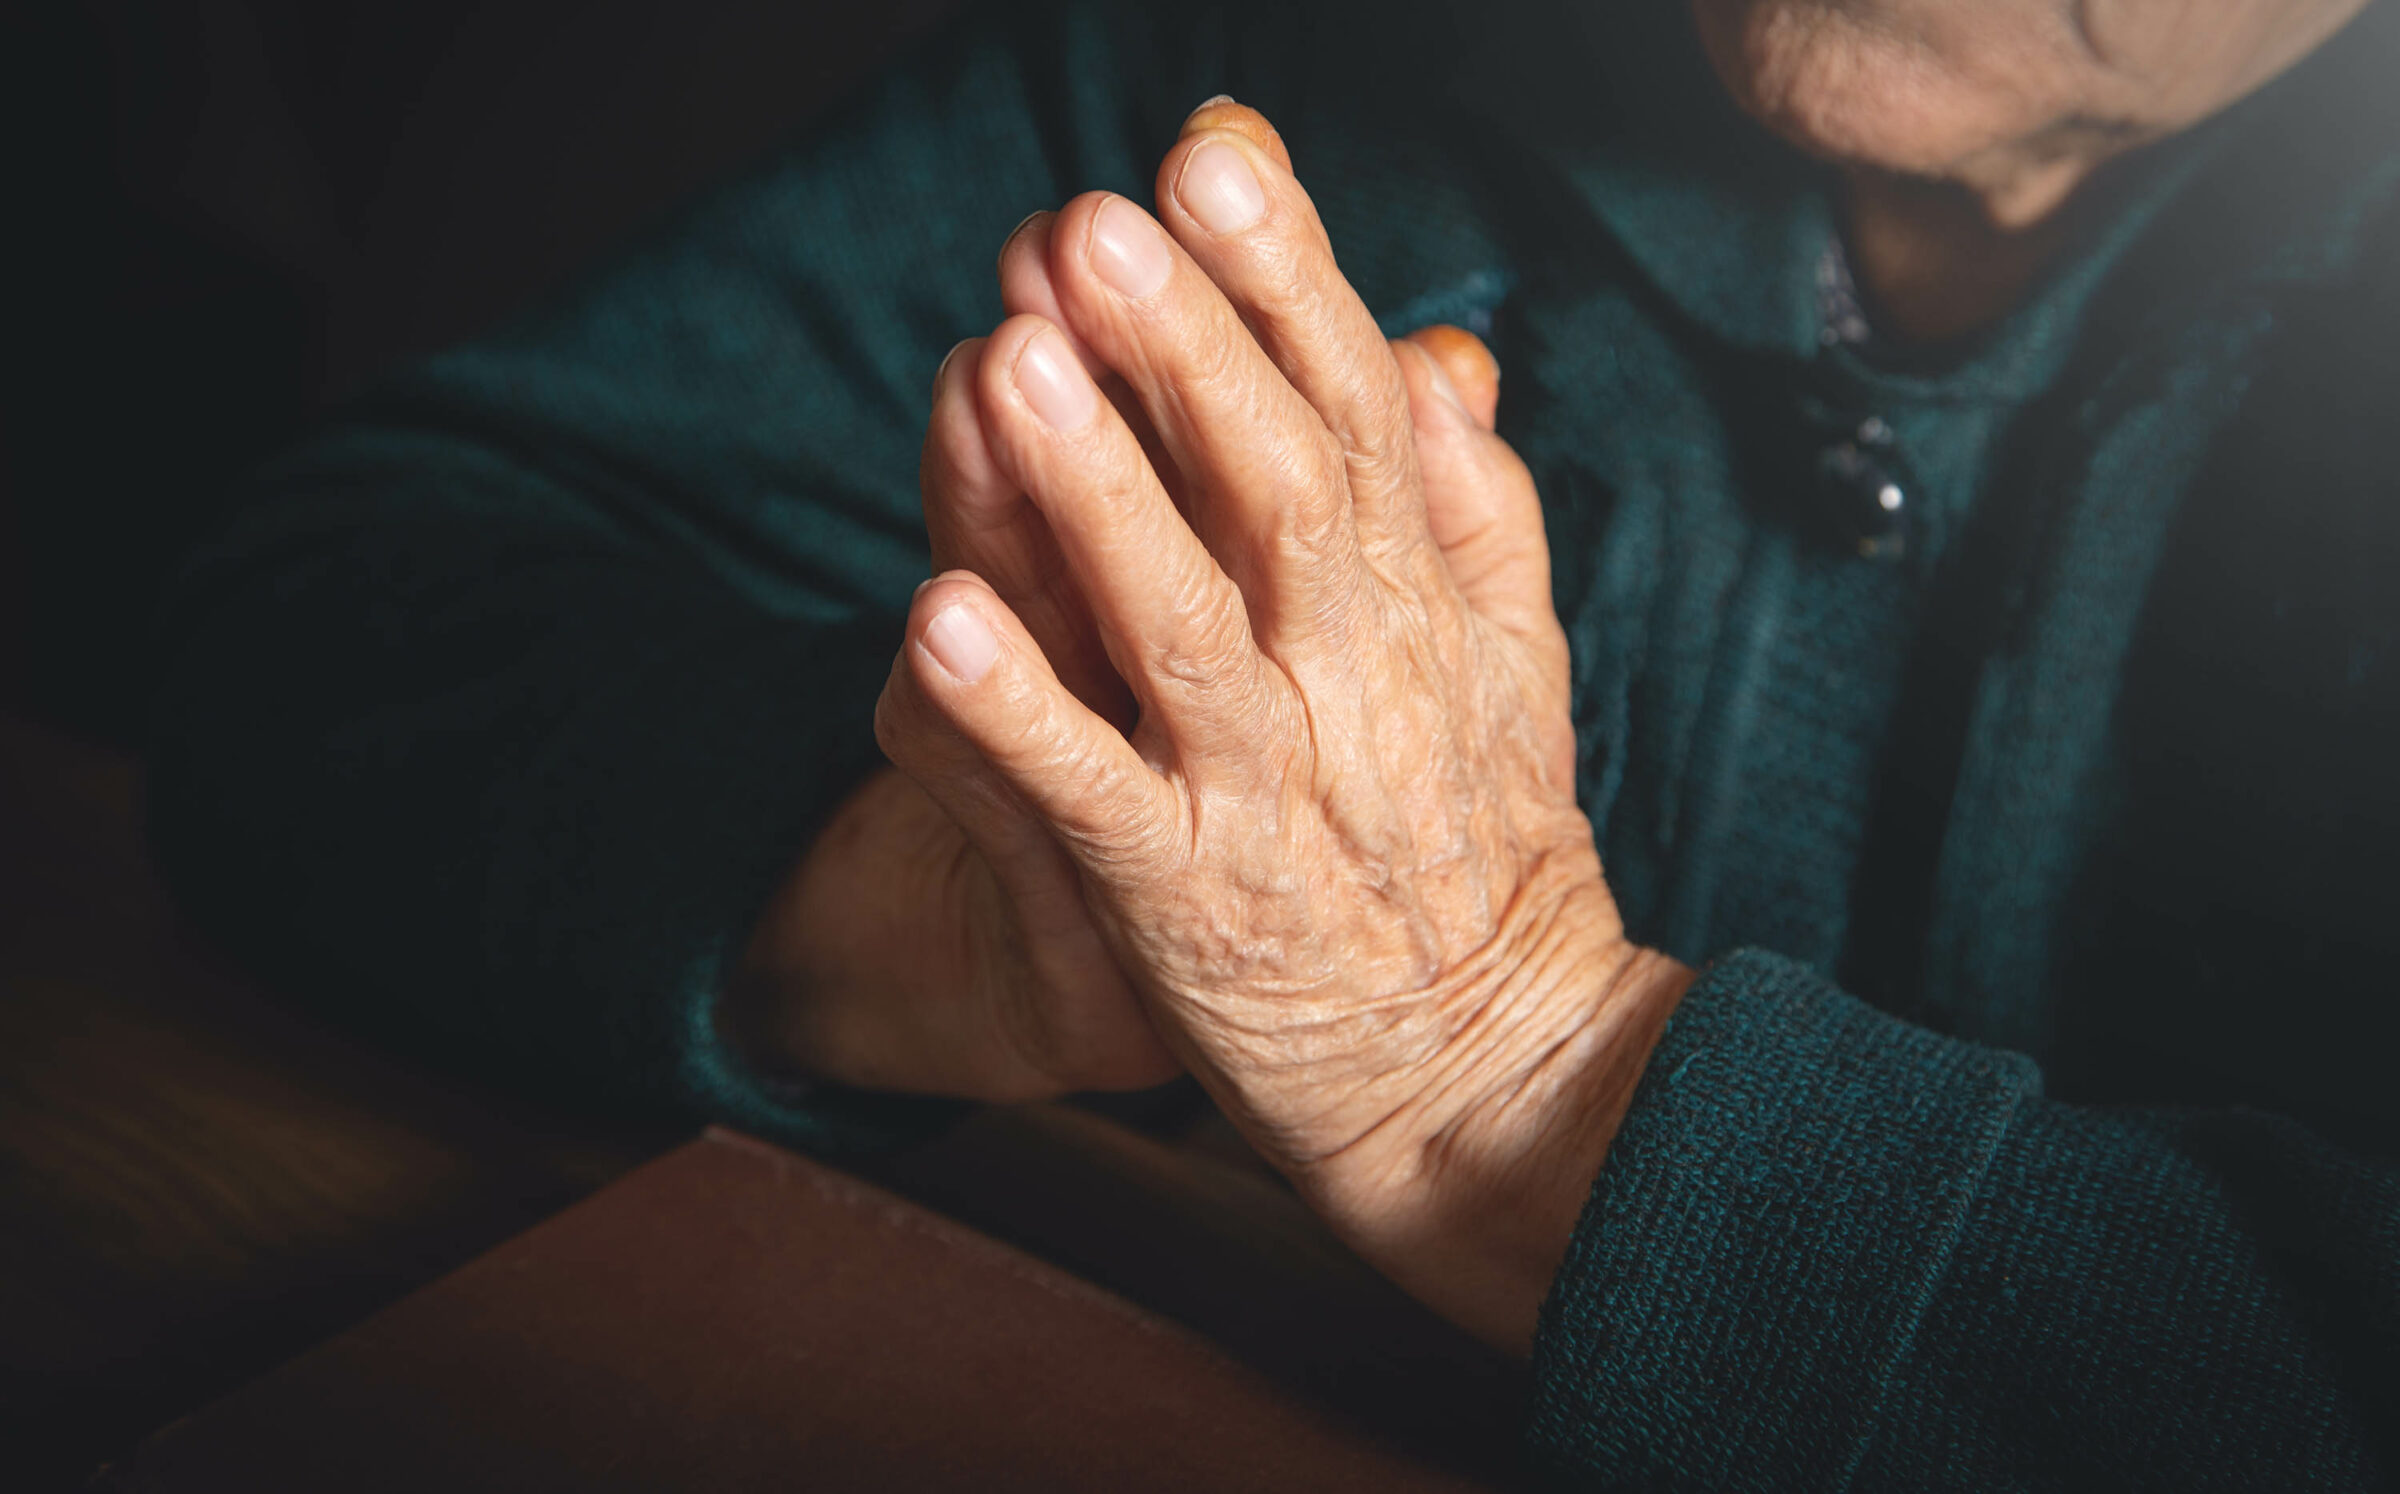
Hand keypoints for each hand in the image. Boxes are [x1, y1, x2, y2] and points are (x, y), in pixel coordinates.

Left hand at [726, 118, 1511, 1109]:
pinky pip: (1094, 797)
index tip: (1214, 159)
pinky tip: (935, 623)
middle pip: (1269, 491)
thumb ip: (1471, 510)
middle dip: (1184, 350)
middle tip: (1094, 223)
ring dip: (1095, 498)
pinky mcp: (1185, 900)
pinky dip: (1019, 715)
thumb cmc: (1478, 857)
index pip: (1352, 416)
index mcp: (1418, 608)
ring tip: (1011, 367)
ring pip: (1180, 626)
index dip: (1284, 285)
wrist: (1491, 1073)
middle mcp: (1350, 680)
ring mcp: (1266, 791)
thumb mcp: (1513, 669)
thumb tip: (1440, 357)